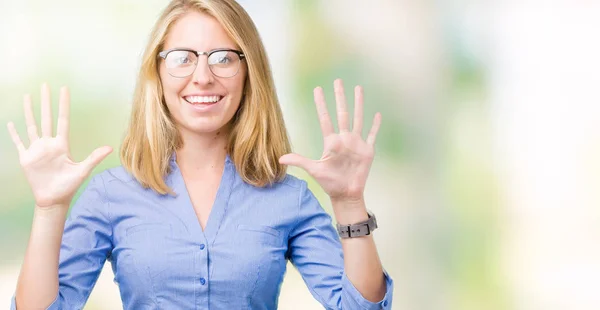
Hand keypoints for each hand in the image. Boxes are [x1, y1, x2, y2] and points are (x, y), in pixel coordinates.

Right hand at [6, 84, 111, 208]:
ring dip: (28, 111)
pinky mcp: (26, 158)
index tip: (64, 90)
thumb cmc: (69, 186)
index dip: (63, 105)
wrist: (54, 199)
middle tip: (44, 85)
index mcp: (62, 145)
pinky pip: (19, 143)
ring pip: (31, 126)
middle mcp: (48, 144)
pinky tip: (11, 122)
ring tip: (27, 96)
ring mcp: (37, 150)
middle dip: (45, 102)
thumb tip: (110, 148)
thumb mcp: (82, 170)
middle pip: (45, 118)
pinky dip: (14, 133)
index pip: (62, 119)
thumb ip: (94, 158)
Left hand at [279, 79, 380, 202]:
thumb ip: (299, 161)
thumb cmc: (330, 183)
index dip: (321, 104)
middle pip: (342, 113)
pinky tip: (377, 114)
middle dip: (340, 97)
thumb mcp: (314, 170)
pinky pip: (372, 134)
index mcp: (331, 141)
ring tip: (358, 89)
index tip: (317, 89)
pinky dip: (375, 125)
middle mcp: (344, 139)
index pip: (325, 118)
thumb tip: (280, 159)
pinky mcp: (367, 150)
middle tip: (338, 81)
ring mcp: (356, 143)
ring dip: (359, 104)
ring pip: (358, 118)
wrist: (346, 194)